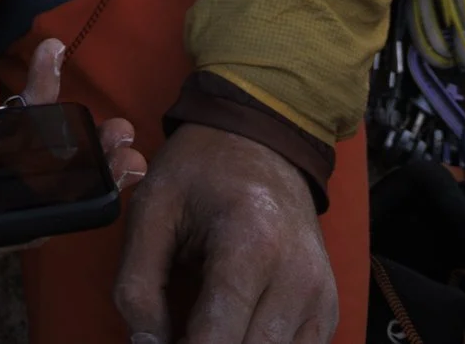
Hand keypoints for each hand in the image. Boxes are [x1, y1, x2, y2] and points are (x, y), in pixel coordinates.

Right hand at [0, 0, 145, 246]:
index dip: (32, 220)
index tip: (85, 185)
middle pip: (4, 210)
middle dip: (68, 186)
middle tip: (121, 152)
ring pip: (14, 185)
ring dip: (66, 157)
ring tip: (114, 129)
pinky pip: (9, 154)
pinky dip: (41, 123)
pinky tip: (56, 69)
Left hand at [115, 124, 337, 343]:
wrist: (263, 141)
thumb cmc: (202, 170)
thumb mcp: (151, 207)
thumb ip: (136, 283)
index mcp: (251, 243)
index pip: (216, 339)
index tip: (159, 341)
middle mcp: (298, 277)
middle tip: (175, 331)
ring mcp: (320, 298)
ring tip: (204, 326)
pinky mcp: (327, 310)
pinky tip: (233, 327)